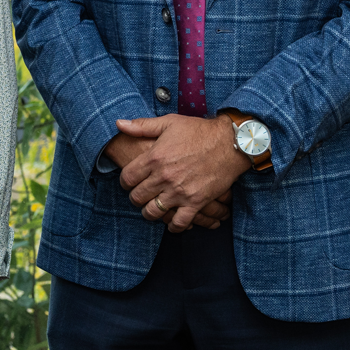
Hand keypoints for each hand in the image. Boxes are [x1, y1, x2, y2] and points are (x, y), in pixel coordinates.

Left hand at [116, 113, 250, 232]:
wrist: (230, 142)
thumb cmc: (199, 131)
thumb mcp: (169, 122)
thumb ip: (142, 126)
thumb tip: (119, 124)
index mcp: (154, 157)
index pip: (127, 178)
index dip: (125, 182)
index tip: (129, 183)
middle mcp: (164, 176)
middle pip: (137, 197)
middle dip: (135, 198)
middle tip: (140, 196)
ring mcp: (179, 191)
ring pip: (153, 212)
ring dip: (149, 213)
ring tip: (152, 209)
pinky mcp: (195, 202)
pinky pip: (179, 222)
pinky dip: (173, 226)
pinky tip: (171, 223)